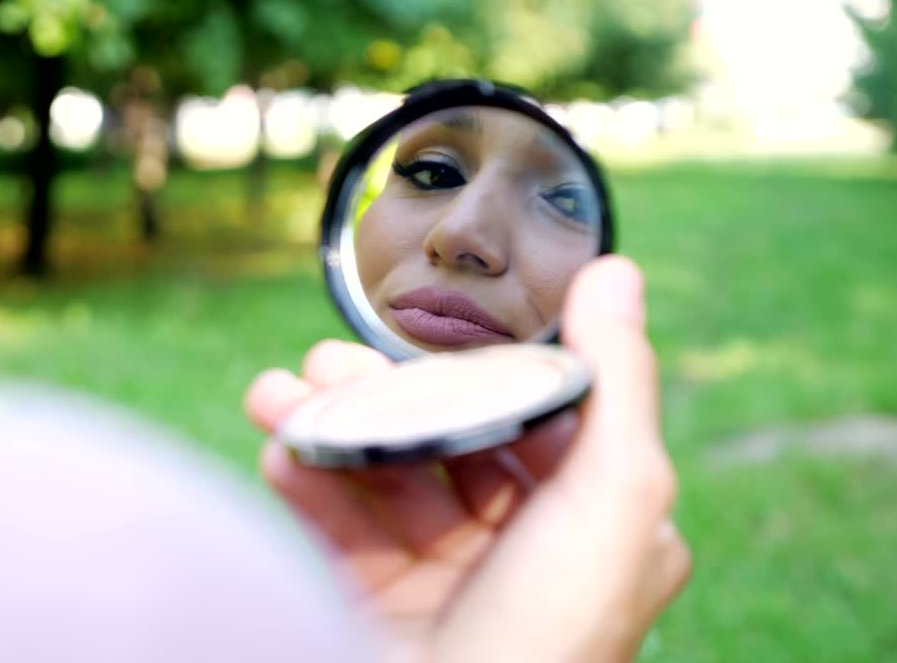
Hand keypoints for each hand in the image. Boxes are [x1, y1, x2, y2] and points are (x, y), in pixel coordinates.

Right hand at [243, 255, 690, 661]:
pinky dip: (303, 478)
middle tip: (328, 363)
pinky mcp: (376, 600)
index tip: (432, 334)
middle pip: (446, 439)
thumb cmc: (547, 640)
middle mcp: (521, 548)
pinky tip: (278, 448)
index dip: (482, 370)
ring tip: (279, 394)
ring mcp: (444, 577)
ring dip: (326, 425)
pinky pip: (335, 522)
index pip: (536, 417)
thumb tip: (618, 271)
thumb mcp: (611, 504)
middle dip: (383, 394)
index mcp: (593, 525)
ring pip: (381, 472)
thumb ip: (617, 384)